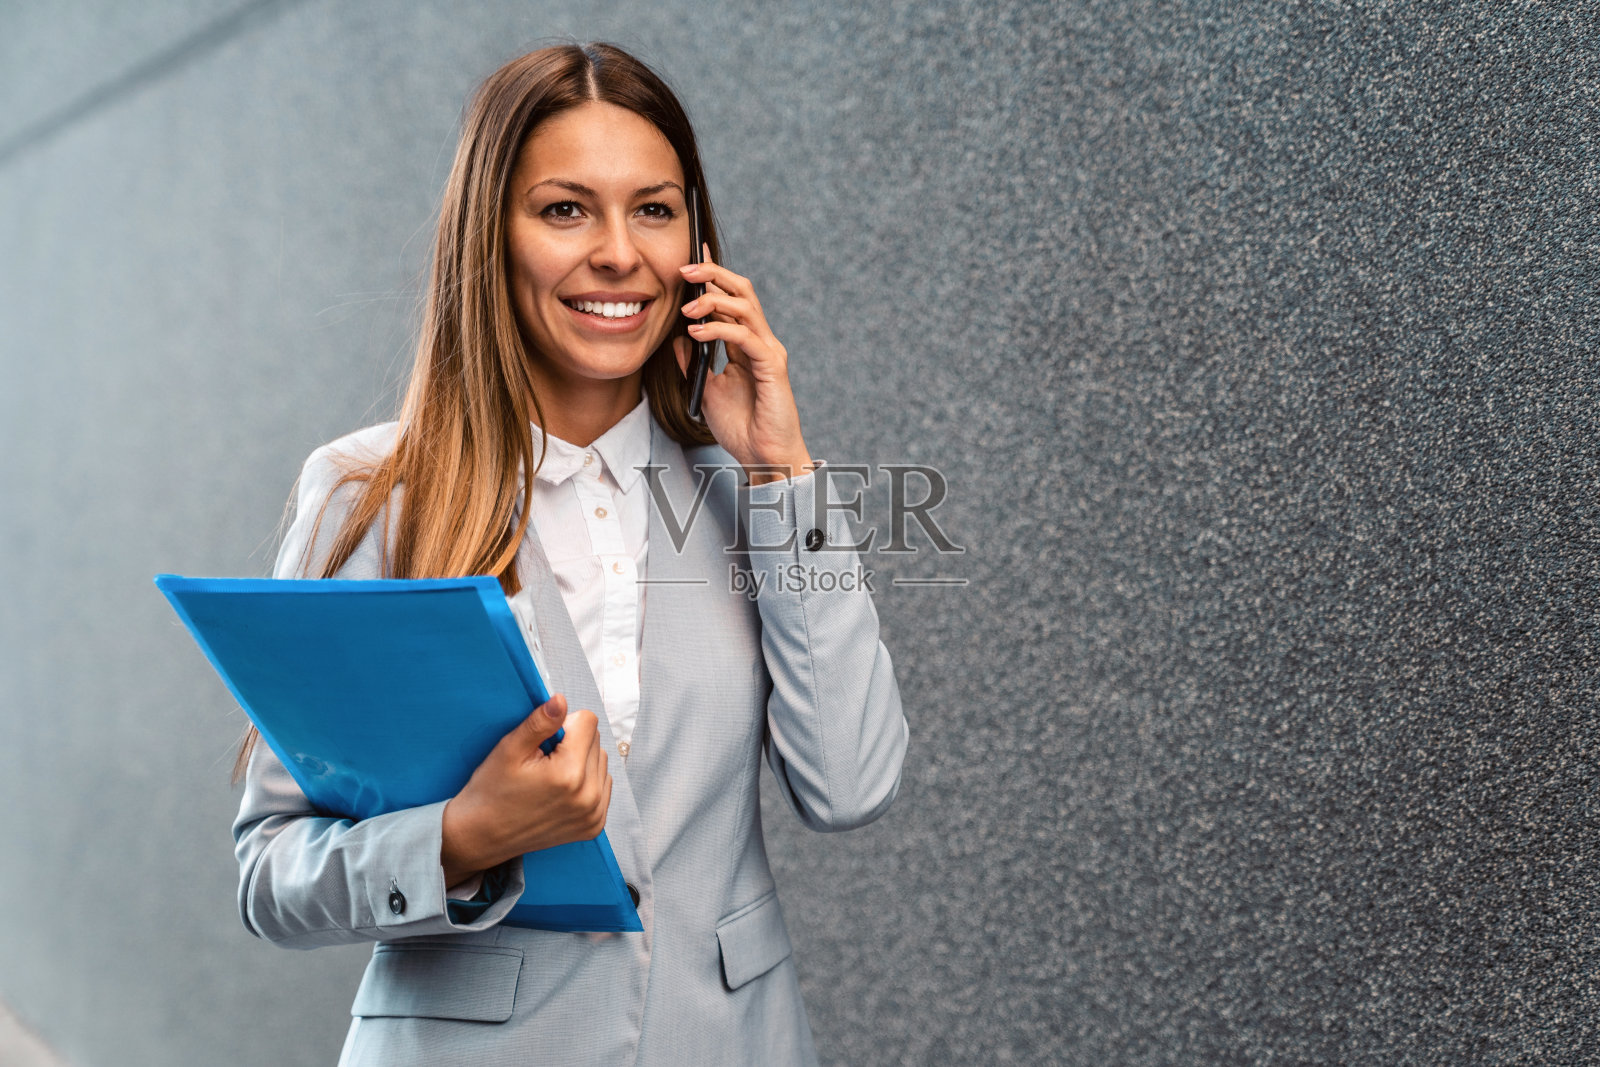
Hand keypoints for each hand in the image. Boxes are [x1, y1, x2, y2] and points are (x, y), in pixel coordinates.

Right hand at [440, 693, 611, 885]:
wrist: (482, 836)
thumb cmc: (492, 791)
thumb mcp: (509, 750)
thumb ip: (540, 722)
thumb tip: (561, 700)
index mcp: (569, 774)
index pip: (588, 722)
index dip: (563, 724)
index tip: (543, 742)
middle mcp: (588, 796)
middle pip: (596, 741)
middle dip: (573, 742)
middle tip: (542, 761)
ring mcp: (593, 814)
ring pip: (601, 762)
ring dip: (581, 761)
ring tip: (550, 777)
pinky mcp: (594, 826)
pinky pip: (603, 785)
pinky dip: (586, 782)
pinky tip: (561, 790)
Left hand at [676, 249, 813, 484]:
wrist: (763, 457)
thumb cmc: (741, 427)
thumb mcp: (707, 390)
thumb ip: (695, 362)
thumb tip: (678, 337)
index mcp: (747, 344)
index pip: (731, 298)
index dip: (714, 275)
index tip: (691, 257)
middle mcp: (761, 341)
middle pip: (741, 291)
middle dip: (713, 275)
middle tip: (684, 269)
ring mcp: (769, 352)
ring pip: (745, 307)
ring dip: (712, 301)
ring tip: (686, 309)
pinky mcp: (772, 367)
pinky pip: (745, 337)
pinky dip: (719, 330)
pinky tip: (697, 333)